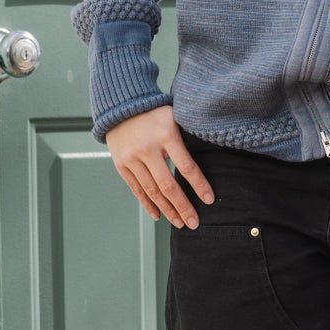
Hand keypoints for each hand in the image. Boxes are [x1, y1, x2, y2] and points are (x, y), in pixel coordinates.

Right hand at [105, 105, 212, 227]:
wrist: (120, 106)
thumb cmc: (155, 113)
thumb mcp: (175, 117)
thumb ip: (187, 137)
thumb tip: (209, 160)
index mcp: (166, 135)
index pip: (186, 166)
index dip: (199, 185)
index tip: (209, 200)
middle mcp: (147, 149)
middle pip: (168, 185)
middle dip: (183, 206)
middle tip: (194, 223)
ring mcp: (132, 158)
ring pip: (152, 191)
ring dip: (167, 210)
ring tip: (180, 223)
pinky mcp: (121, 165)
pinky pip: (136, 189)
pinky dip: (148, 204)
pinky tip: (158, 216)